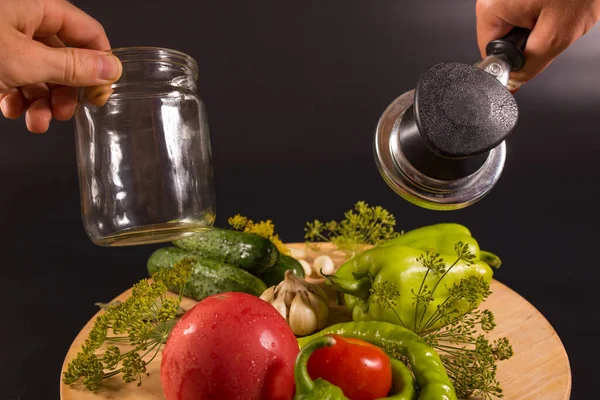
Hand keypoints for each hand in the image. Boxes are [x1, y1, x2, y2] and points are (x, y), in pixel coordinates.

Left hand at [0, 0, 121, 132]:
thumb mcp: (24, 61)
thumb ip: (71, 66)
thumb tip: (110, 68)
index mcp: (38, 7)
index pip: (88, 33)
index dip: (99, 64)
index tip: (100, 93)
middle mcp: (24, 20)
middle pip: (64, 58)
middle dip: (64, 92)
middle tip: (65, 112)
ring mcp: (6, 39)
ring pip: (40, 74)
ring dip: (42, 103)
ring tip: (37, 120)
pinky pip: (16, 78)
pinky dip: (17, 99)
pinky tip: (13, 110)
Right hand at [476, 0, 599, 90]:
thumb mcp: (556, 35)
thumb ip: (530, 65)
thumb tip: (513, 82)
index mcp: (492, 9)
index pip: (490, 52)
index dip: (514, 58)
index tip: (533, 53)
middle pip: (501, 35)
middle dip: (527, 38)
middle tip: (552, 26)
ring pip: (514, 21)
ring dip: (536, 22)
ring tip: (557, 9)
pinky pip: (522, 6)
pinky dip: (540, 8)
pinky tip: (556, 1)